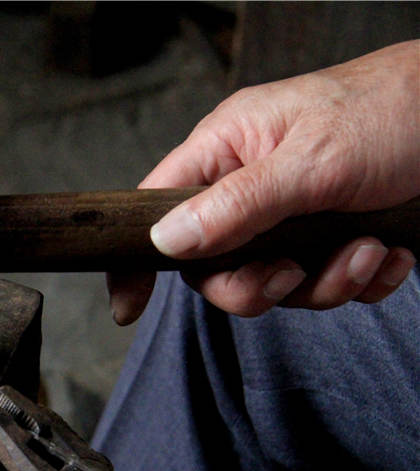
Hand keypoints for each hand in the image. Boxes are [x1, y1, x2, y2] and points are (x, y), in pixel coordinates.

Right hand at [108, 40, 418, 324]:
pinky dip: (359, 279)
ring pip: (274, 281)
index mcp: (227, 150)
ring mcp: (290, 214)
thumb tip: (167, 240)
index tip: (128, 308)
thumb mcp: (312, 162)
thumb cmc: (393, 111)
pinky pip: (323, 282)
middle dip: (258, 285)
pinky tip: (388, 252)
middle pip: (215, 265)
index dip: (138, 257)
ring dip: (325, 281)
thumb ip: (237, 205)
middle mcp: (250, 185)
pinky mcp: (330, 235)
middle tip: (294, 274)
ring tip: (366, 250)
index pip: (156, 208)